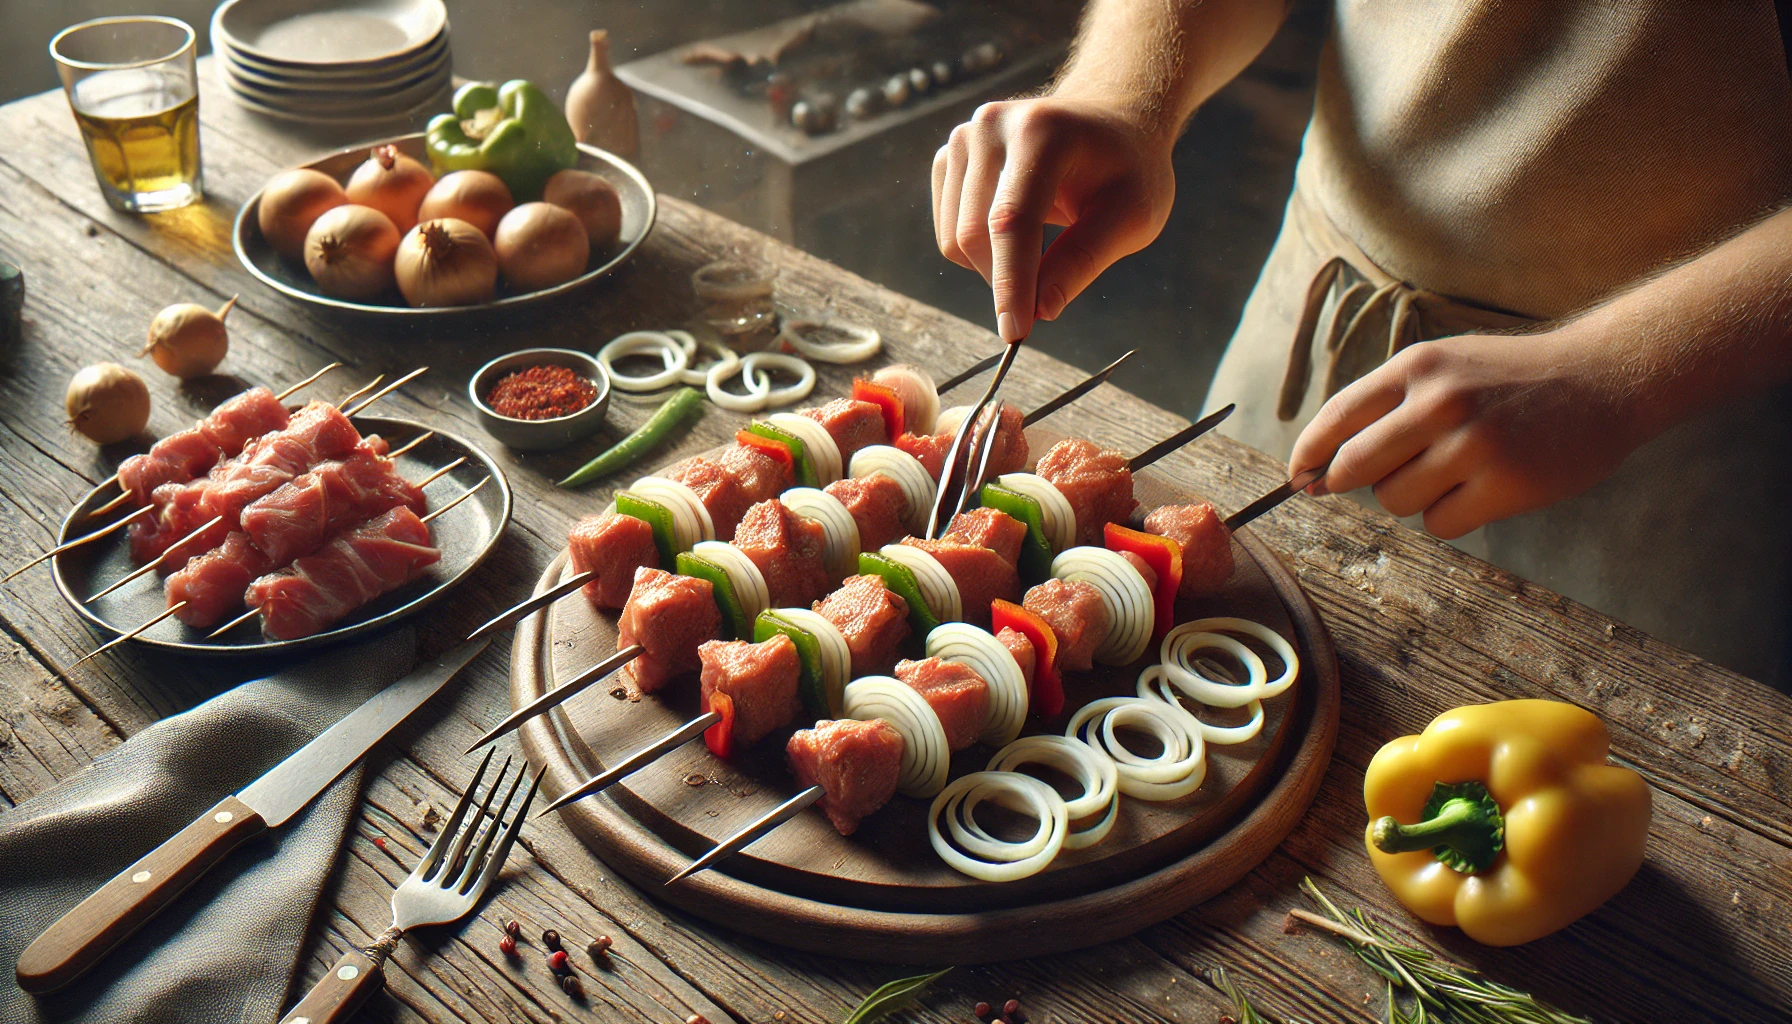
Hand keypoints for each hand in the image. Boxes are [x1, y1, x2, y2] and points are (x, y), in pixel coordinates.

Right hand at [932, 97, 1175, 341]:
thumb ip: (1083, 261)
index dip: (1011, 282)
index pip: (1011, 220)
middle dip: (1006, 282)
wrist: (1111, 122)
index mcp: (1042, 131)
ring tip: (1042, 252)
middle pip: (974, 234)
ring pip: (955, 238)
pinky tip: (1017, 235)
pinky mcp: (948, 157)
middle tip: (1045, 298)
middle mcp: (992, 125)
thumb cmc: (1128, 170)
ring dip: (994, 268)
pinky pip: (948, 230)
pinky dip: (978, 252)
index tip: (1016, 333)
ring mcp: (964, 137)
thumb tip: (1040, 310)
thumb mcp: (1132, 216)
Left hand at [1288, 329, 1648, 538]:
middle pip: (1355, 468)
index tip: (1298, 478)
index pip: (1336, 417)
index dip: (1308, 455)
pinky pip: (1439, 524)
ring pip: (1395, 501)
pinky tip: (1480, 490)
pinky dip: (1449, 516)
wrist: (1605, 379)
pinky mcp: (1505, 485)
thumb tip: (1320, 466)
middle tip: (1384, 476)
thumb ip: (1385, 406)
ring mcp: (1474, 444)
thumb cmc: (1511, 379)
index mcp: (1417, 366)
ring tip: (1453, 470)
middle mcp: (1440, 402)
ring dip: (1412, 497)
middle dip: (1355, 482)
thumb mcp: (1445, 365)